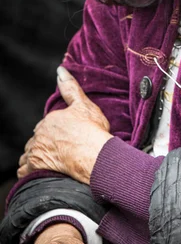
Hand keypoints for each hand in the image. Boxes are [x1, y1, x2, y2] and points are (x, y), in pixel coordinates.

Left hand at [17, 66, 112, 184]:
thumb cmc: (92, 131)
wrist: (93, 156)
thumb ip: (70, 88)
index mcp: (50, 120)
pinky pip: (24, 171)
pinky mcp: (35, 168)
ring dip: (35, 156)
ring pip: (29, 154)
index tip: (63, 136)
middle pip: (37, 139)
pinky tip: (37, 173)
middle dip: (44, 143)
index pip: (46, 125)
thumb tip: (60, 70)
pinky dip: (28, 172)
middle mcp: (40, 135)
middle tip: (58, 149)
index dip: (54, 130)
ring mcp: (36, 152)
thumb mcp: (84, 105)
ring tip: (49, 161)